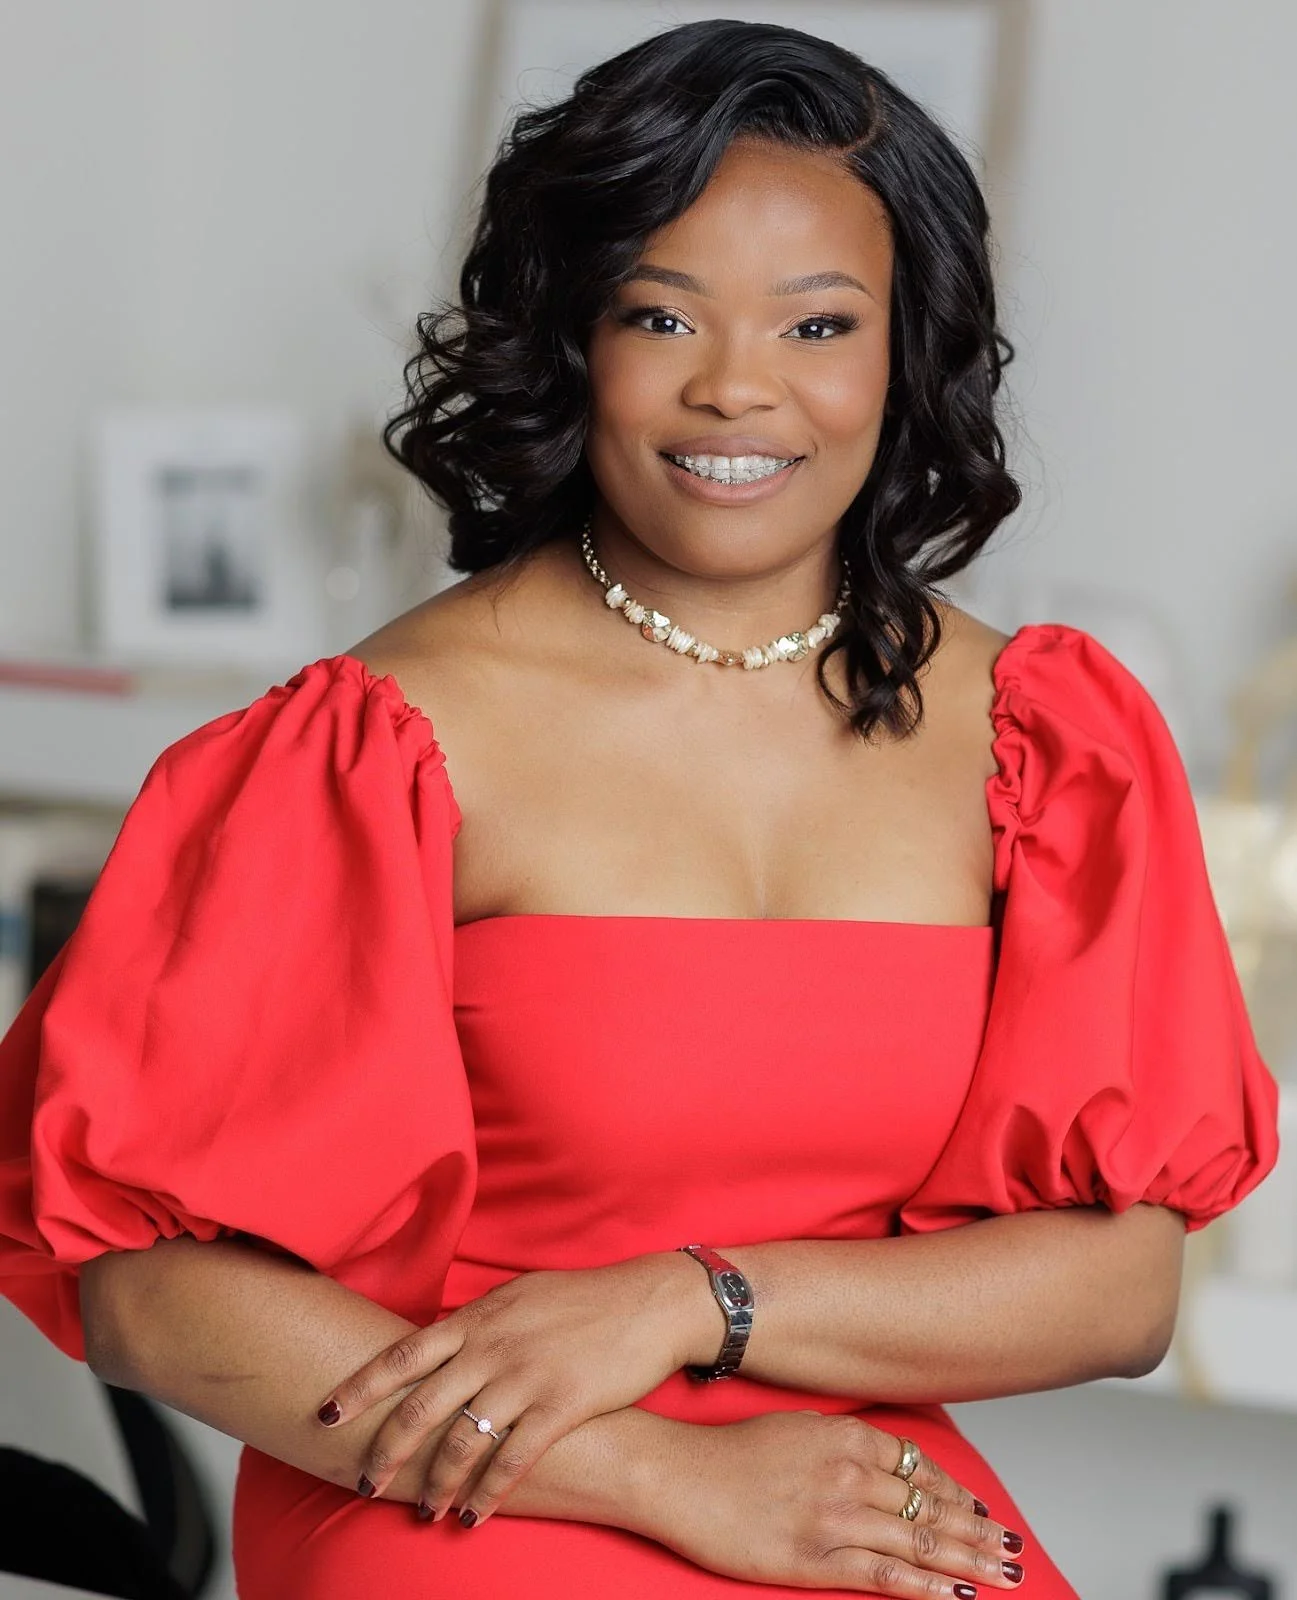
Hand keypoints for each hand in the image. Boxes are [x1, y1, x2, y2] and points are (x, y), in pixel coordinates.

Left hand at [313, 1252, 709, 1519]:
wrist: (648, 1302)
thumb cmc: (582, 1299)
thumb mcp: (519, 1296)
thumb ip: (477, 1321)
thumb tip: (439, 1338)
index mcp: (478, 1317)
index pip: (403, 1354)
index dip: (360, 1387)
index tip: (324, 1416)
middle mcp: (493, 1346)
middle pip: (421, 1405)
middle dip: (387, 1450)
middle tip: (363, 1483)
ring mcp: (526, 1376)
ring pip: (462, 1440)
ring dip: (436, 1483)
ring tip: (423, 1511)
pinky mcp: (561, 1405)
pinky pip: (511, 1460)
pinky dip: (486, 1494)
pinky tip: (472, 1517)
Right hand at [645, 1411, 1026, 1594]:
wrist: (679, 1474)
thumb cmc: (732, 1452)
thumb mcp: (800, 1429)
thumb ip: (846, 1444)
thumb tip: (884, 1462)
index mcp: (848, 1438)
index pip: (921, 1470)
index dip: (959, 1495)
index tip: (983, 1513)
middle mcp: (849, 1474)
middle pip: (932, 1507)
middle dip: (980, 1533)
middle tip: (1015, 1551)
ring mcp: (834, 1518)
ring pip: (919, 1542)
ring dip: (969, 1561)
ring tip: (1003, 1576)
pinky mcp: (813, 1559)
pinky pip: (884, 1576)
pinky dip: (926, 1588)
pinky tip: (955, 1597)